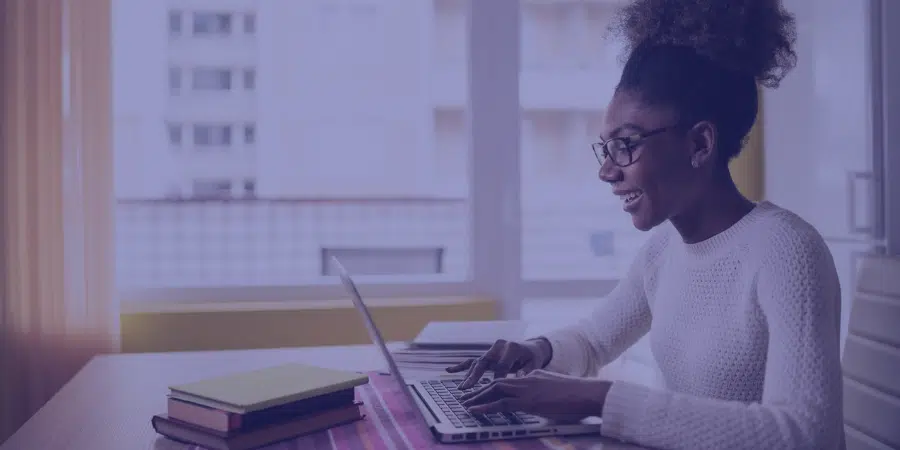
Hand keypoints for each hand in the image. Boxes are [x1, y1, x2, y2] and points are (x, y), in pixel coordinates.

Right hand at [445, 338, 550, 389]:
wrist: (530, 347)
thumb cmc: (532, 358)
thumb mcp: (534, 364)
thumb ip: (526, 371)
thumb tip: (518, 377)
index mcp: (511, 348)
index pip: (502, 365)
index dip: (498, 378)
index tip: (493, 389)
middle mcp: (498, 347)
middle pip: (484, 362)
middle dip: (475, 376)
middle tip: (467, 387)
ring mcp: (490, 350)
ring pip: (476, 362)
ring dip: (468, 375)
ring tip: (461, 387)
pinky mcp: (486, 355)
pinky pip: (472, 360)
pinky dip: (461, 366)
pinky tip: (449, 370)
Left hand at [458, 369, 610, 419]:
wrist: (587, 393)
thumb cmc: (577, 397)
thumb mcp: (554, 391)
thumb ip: (542, 393)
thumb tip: (536, 402)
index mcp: (533, 376)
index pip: (507, 380)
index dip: (491, 386)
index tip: (480, 393)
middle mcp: (527, 379)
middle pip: (496, 383)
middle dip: (478, 391)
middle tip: (465, 398)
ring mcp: (527, 389)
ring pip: (494, 390)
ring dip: (477, 398)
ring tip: (464, 404)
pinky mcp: (528, 401)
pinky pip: (501, 403)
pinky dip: (485, 406)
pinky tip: (474, 410)